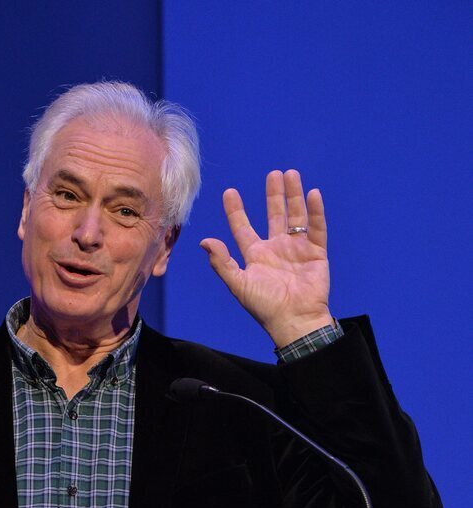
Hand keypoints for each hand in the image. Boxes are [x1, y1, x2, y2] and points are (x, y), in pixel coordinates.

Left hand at [200, 169, 331, 347]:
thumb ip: (222, 263)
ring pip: (295, 216)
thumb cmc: (265, 306)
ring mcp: (296, 249)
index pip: (243, 228)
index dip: (235, 211)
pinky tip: (312, 194)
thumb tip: (204, 241)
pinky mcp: (315, 253)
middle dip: (273, 195)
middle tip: (273, 174)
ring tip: (291, 174)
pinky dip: (315, 212)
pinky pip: (316, 228)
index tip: (229, 192)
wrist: (294, 320)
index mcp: (256, 256)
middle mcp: (276, 248)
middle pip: (274, 215)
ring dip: (293, 196)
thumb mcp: (239, 284)